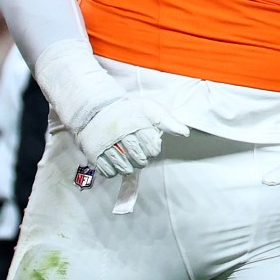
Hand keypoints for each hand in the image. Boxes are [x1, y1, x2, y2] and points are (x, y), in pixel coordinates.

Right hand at [70, 88, 187, 176]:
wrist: (96, 108)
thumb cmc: (127, 110)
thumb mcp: (150, 109)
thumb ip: (168, 121)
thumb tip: (185, 133)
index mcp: (135, 123)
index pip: (152, 148)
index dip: (153, 148)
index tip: (148, 143)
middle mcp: (120, 134)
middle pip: (139, 160)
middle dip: (142, 159)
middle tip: (138, 152)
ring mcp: (106, 145)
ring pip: (124, 168)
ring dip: (129, 166)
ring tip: (127, 158)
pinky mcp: (94, 153)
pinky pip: (108, 172)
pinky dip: (114, 171)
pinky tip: (116, 162)